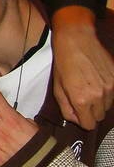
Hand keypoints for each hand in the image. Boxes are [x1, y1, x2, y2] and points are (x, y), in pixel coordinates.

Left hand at [51, 6, 113, 129]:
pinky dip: (106, 91)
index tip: (78, 113)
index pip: (89, 125)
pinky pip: (113, 93)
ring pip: (108, 106)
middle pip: (100, 117)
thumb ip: (66, 108)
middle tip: (82, 99)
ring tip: (89, 88)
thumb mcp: (58, 89)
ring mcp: (110, 86)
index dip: (82, 121)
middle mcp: (99, 96)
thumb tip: (76, 119)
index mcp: (82, 100)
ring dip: (99, 102)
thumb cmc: (63, 65)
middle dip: (91, 112)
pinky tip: (97, 80)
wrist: (77, 41)